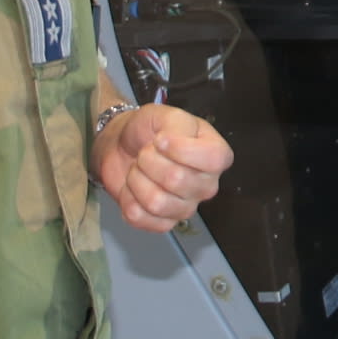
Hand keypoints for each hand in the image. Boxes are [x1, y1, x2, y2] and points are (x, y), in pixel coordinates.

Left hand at [98, 103, 231, 233]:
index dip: (182, 150)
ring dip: (136, 180)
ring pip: (157, 203)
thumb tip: (172, 143)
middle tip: (144, 153)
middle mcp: (206, 184)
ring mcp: (186, 207)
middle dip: (149, 161)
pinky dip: (128, 200)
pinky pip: (142, 218)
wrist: (121, 145)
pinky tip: (133, 188)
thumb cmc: (148, 130)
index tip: (160, 140)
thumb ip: (177, 125)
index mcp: (216, 155)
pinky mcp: (163, 223)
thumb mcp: (166, 115)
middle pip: (178, 180)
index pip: (214, 160)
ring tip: (138, 169)